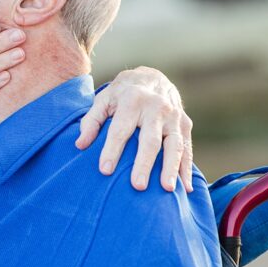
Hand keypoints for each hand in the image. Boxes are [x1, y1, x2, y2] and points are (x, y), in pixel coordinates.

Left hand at [75, 66, 193, 192]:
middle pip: (150, 140)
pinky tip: (186, 188)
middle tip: (138, 186)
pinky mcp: (186, 124)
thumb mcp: (104, 99)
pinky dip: (186, 168)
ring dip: (171, 168)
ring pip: (174, 145)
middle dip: (144, 163)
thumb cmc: (122, 93)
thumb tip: (80, 145)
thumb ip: (91, 121)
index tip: (105, 170)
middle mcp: (156, 107)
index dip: (112, 150)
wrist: (153, 77)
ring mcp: (174, 116)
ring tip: (167, 189)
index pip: (121, 129)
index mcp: (132, 100)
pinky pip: (187, 148)